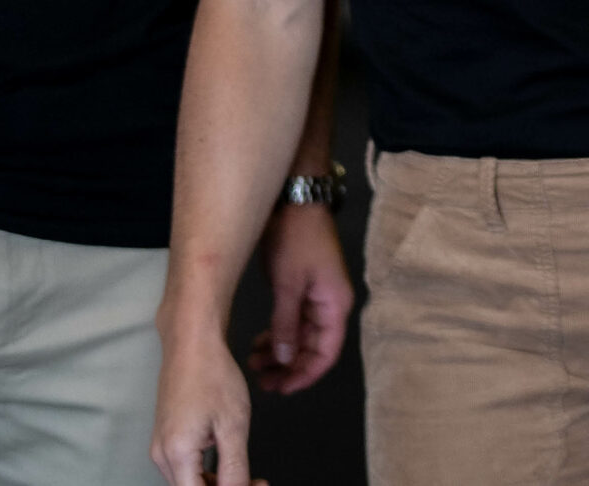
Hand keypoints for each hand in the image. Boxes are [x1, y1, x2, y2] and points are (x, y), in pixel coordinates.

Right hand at [150, 322, 264, 485]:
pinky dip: (206, 470)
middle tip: (258, 481)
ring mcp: (161, 446)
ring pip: (188, 482)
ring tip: (248, 473)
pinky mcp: (165, 437)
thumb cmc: (212, 374)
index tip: (256, 485)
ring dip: (216, 483)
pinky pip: (184, 467)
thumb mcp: (233, 425)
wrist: (192, 343)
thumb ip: (234, 467)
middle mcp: (162, 454)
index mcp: (176, 454)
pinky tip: (227, 459)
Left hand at [247, 204, 351, 393]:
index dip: (306, 375)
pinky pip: (294, 321)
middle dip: (289, 367)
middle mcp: (330, 304)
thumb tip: (286, 360)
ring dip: (281, 352)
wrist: (294, 199)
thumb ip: (287, 324)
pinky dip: (278, 333)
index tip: (282, 389)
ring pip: (301, 336)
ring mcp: (317, 295)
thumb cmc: (296, 239)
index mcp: (335, 305)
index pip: (326, 353)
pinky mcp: (303, 287)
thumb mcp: (288, 284)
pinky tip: (259, 342)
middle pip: (314, 348)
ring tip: (254, 362)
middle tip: (261, 381)